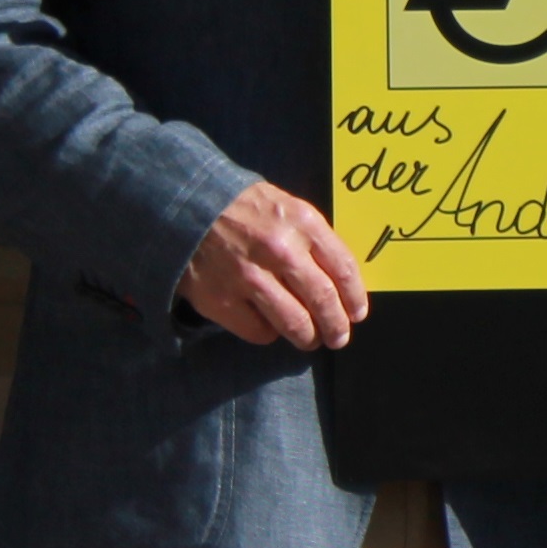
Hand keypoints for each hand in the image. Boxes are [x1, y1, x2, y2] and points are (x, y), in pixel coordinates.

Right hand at [179, 180, 368, 348]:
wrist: (189, 207)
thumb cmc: (248, 209)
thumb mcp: (290, 208)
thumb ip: (316, 240)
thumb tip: (342, 281)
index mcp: (303, 224)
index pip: (343, 269)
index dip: (355, 298)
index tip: (357, 314)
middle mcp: (280, 250)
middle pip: (322, 300)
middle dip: (336, 325)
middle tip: (338, 338)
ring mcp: (249, 277)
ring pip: (294, 322)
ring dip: (308, 338)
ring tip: (310, 340)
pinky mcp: (221, 300)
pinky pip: (259, 331)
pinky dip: (270, 334)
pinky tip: (272, 328)